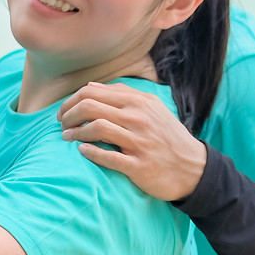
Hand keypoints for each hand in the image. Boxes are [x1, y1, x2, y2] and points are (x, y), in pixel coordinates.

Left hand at [59, 82, 207, 200]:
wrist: (193, 168)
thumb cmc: (166, 137)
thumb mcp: (151, 109)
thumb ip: (122, 96)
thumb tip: (91, 86)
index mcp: (138, 102)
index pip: (92, 92)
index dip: (71, 101)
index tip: (63, 113)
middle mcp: (138, 118)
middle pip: (90, 107)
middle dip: (68, 115)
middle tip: (61, 125)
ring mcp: (139, 141)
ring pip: (96, 129)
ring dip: (75, 133)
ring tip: (67, 137)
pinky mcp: (139, 165)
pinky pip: (108, 156)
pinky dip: (90, 152)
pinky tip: (82, 151)